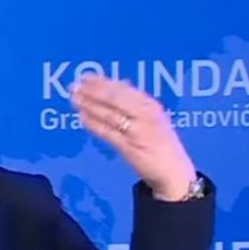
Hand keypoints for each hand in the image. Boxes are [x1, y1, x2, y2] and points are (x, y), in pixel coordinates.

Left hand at [70, 74, 196, 200]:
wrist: (174, 172)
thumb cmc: (162, 143)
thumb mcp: (155, 117)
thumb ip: (136, 102)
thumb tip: (119, 83)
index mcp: (152, 107)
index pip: (124, 89)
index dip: (103, 82)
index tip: (87, 77)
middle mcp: (146, 116)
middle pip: (115, 99)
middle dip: (94, 91)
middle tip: (75, 85)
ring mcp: (138, 132)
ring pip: (110, 114)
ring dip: (90, 105)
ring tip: (74, 98)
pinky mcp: (130, 149)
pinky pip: (108, 133)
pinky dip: (94, 124)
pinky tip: (82, 117)